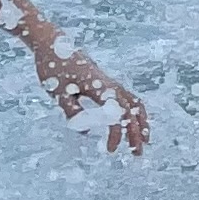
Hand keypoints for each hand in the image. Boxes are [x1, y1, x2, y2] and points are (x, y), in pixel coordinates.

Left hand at [31, 41, 149, 154]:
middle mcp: (109, 84)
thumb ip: (72, 112)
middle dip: (137, 133)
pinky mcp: (106, 82)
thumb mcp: (58, 92)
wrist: (54, 45)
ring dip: (141, 122)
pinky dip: (136, 112)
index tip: (111, 149)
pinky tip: (133, 123)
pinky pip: (129, 97)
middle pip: (132, 110)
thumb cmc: (54, 68)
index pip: (116, 114)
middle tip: (137, 154)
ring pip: (135, 102)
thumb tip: (85, 133)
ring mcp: (110, 82)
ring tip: (144, 140)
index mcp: (99, 87)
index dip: (117, 133)